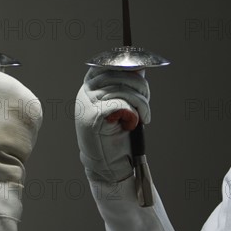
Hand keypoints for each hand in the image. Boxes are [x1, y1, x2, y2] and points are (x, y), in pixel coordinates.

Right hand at [75, 67, 149, 182]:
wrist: (108, 165)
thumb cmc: (116, 135)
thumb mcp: (122, 104)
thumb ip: (127, 85)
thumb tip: (140, 68)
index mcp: (89, 87)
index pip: (107, 65)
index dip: (127, 67)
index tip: (140, 77)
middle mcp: (85, 92)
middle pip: (118, 74)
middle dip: (140, 87)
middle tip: (146, 104)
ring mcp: (87, 104)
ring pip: (123, 90)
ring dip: (141, 103)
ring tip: (144, 117)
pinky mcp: (93, 117)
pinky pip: (122, 105)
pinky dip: (134, 114)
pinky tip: (133, 124)